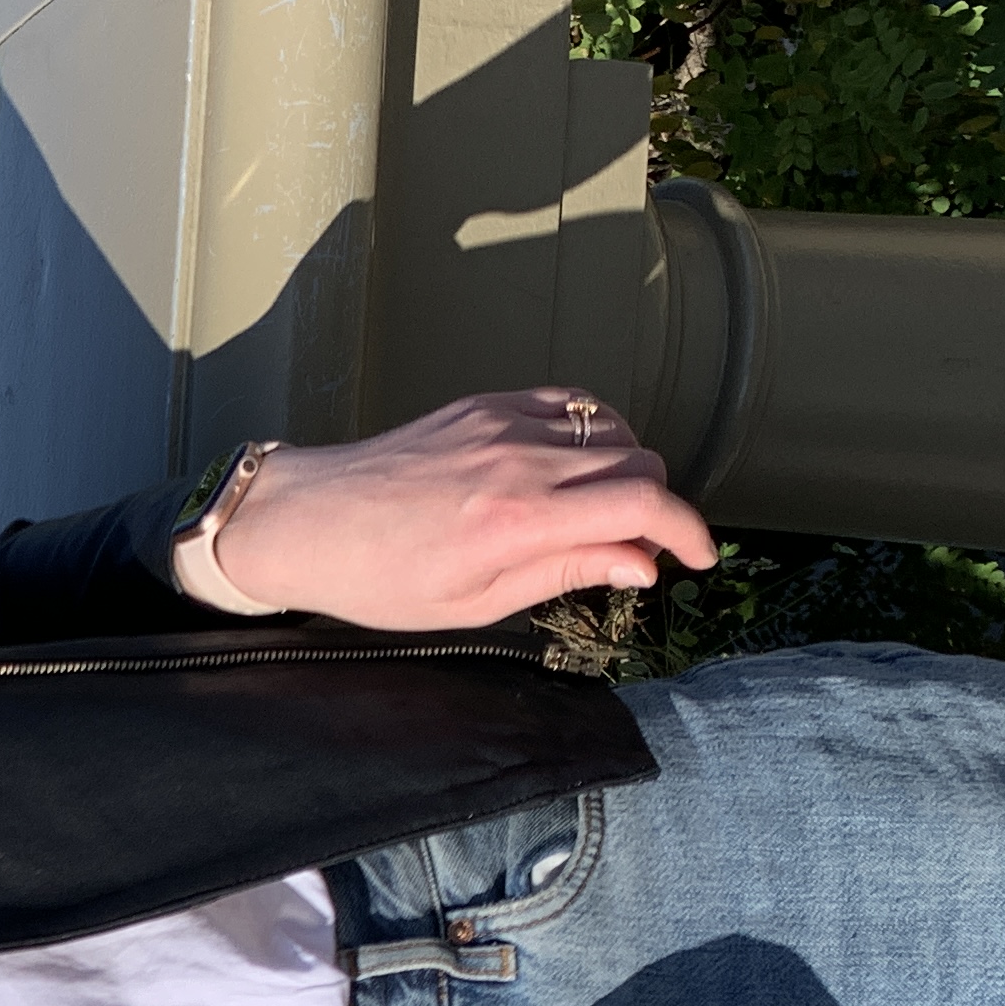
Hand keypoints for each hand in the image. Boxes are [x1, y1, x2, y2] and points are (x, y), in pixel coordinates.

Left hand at [208, 389, 716, 631]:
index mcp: (518, 519)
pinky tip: (579, 467)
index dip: (688, 531)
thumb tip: (643, 563)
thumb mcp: (476, 602)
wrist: (306, 522)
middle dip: (659, 508)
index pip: (643, 504)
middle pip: (640, 463)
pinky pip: (569, 404)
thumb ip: (566, 572)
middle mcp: (518, 459)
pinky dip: (593, 432)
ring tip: (606, 512)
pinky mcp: (484, 403)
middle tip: (644, 547)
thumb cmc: (378, 579)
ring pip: (612, 430)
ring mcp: (501, 422)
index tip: (698, 557)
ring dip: (629, 469)